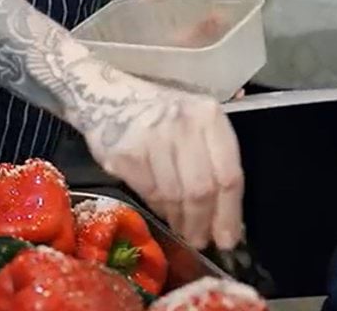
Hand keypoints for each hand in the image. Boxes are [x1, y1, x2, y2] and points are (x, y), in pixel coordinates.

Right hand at [80, 79, 244, 250]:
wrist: (107, 97)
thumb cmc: (160, 114)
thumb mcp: (196, 124)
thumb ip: (214, 162)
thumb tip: (226, 220)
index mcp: (208, 115)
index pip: (229, 175)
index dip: (229, 214)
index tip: (228, 238)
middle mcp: (181, 122)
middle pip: (201, 190)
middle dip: (202, 222)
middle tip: (200, 240)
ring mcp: (151, 137)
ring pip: (174, 195)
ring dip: (179, 219)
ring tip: (181, 228)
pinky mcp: (125, 153)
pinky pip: (148, 192)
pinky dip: (157, 207)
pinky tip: (161, 209)